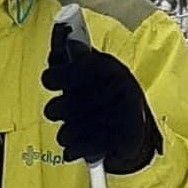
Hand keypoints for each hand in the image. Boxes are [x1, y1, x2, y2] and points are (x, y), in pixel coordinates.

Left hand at [41, 26, 160, 174]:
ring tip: (70, 129)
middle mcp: (118, 87)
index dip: (54, 78)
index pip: (72, 72)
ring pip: (68, 131)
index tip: (49, 81)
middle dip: (56, 111)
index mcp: (108, 66)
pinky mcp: (122, 139)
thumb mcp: (91, 69)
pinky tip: (74, 146)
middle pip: (64, 107)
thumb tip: (65, 37)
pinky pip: (82, 149)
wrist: (138, 123)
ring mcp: (121, 114)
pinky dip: (73, 150)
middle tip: (57, 111)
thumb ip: (72, 57)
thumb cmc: (105, 91)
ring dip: (65, 133)